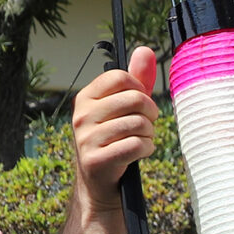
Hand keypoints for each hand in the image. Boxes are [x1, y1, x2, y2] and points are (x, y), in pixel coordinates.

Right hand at [72, 48, 159, 204]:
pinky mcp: (96, 159)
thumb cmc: (116, 140)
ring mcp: (86, 138)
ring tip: (140, 141)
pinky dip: (146, 150)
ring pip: (140, 124)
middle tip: (145, 126)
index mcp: (86, 97)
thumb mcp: (124, 108)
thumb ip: (136, 80)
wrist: (100, 184)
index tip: (140, 105)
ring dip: (150, 135)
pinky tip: (138, 154)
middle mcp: (81, 115)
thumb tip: (145, 49)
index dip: (141, 90)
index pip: (122, 77)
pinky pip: (137, 145)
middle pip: (136, 99)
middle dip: (151, 114)